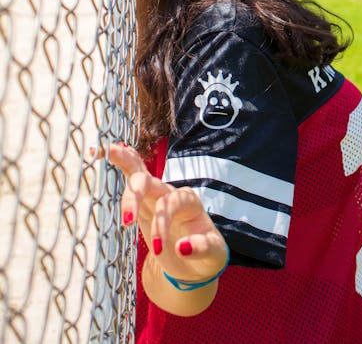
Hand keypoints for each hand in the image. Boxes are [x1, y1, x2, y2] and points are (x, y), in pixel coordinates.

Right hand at [98, 143, 227, 285]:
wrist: (196, 260)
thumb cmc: (206, 255)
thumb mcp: (213, 254)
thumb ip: (202, 248)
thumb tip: (182, 247)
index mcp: (189, 201)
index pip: (170, 205)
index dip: (162, 224)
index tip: (157, 250)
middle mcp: (170, 192)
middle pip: (150, 184)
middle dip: (135, 197)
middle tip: (126, 221)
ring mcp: (155, 193)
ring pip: (136, 170)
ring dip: (120, 160)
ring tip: (98, 151)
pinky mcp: (141, 200)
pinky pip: (130, 174)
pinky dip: (118, 160)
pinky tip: (100, 150)